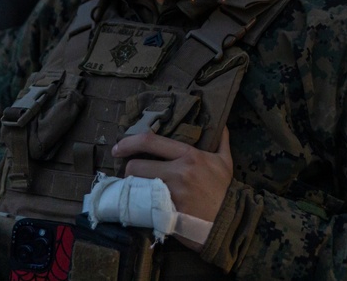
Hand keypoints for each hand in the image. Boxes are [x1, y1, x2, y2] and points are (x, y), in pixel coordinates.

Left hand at [111, 127, 232, 234]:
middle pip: (135, 166)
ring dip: (132, 186)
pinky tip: (140, 204)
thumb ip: (221, 141)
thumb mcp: (225, 162)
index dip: (129, 142)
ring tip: (135, 188)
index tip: (118, 147)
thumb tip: (221, 124)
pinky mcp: (166, 213)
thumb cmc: (224, 191)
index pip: (150, 141)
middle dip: (128, 170)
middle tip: (130, 174)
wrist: (228, 222)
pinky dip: (139, 203)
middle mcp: (177, 172)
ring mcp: (170, 193)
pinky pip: (143, 204)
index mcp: (188, 155)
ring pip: (136, 186)